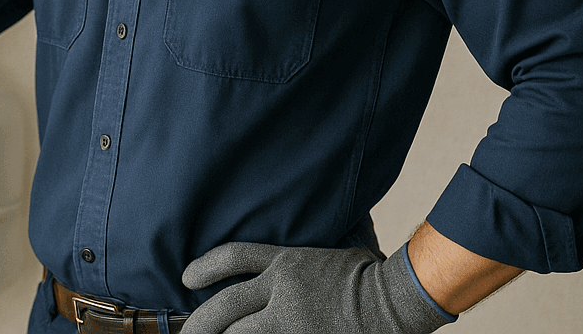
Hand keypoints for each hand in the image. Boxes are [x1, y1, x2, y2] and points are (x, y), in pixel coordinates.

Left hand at [181, 242, 451, 333]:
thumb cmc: (368, 276)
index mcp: (286, 264)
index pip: (235, 258)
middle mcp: (282, 291)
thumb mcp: (323, 258)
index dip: (205, 267)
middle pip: (226, 307)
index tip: (185, 278)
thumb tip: (268, 272)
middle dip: (199, 324)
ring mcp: (292, 320)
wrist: (397, 298)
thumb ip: (292, 265)